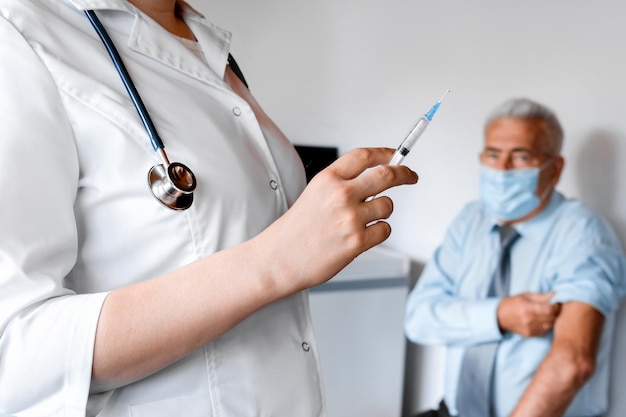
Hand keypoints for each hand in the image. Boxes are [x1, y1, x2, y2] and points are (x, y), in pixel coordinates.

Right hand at [255, 147, 417, 292]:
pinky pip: (384, 230)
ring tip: (361, 222)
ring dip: (381, 212)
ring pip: (387, 206)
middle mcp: (340, 195)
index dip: (385, 153)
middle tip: (410, 176)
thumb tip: (377, 175)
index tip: (396, 156)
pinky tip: (359, 237)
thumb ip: (342, 183)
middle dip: (404, 174)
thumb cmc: (296, 230)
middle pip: (386, 175)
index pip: (364, 156)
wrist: (279, 259)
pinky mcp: (357, 241)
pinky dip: (377, 233)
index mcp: (327, 179)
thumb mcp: (314, 194)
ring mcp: (350, 218)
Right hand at [497, 292, 560, 336]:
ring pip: (550, 325)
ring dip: (552, 319)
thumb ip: (541, 296)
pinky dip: (547, 325)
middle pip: (551, 318)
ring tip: (549, 314)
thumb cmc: (513, 304)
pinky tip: (542, 320)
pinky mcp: (529, 334)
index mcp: (527, 308)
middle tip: (555, 308)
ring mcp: (529, 329)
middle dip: (556, 312)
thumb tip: (555, 295)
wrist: (500, 317)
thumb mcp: (525, 296)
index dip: (556, 306)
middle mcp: (529, 320)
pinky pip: (544, 331)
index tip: (556, 303)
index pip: (550, 309)